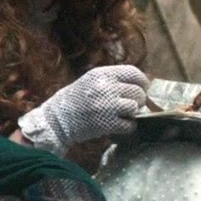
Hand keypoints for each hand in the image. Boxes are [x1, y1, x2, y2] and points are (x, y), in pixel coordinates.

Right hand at [18, 65, 149, 155]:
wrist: (57, 119)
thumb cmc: (75, 99)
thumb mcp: (91, 80)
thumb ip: (112, 79)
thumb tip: (138, 83)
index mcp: (102, 74)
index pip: (133, 73)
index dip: (142, 81)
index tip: (143, 88)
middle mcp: (105, 88)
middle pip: (137, 91)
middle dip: (138, 100)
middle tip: (131, 105)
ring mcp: (107, 106)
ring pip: (135, 107)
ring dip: (133, 113)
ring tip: (124, 115)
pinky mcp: (107, 124)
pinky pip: (130, 125)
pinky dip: (128, 127)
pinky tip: (119, 125)